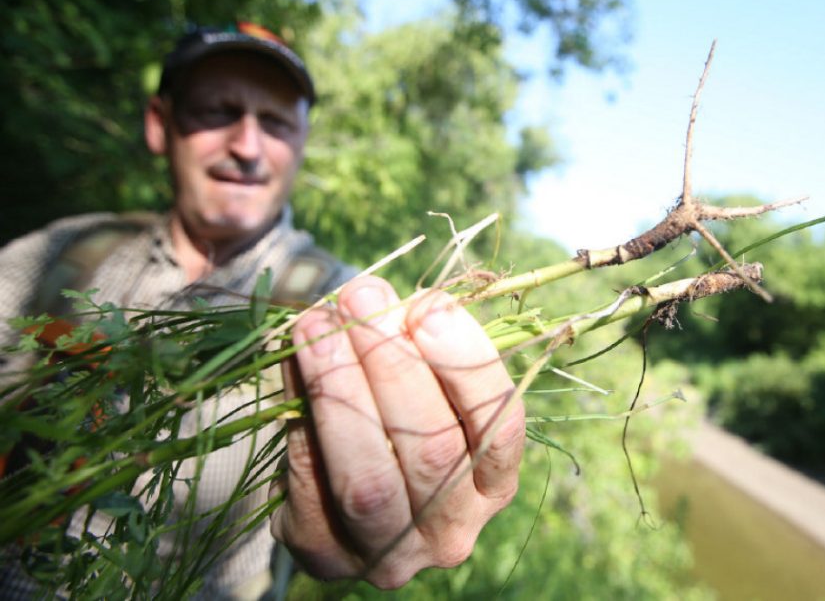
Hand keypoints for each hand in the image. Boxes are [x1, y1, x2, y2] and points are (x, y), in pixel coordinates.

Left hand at [271, 275, 524, 587]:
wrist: (333, 490)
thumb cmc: (393, 417)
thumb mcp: (420, 382)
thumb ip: (409, 343)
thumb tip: (374, 299)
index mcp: (495, 484)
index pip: (499, 424)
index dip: (465, 363)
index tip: (427, 307)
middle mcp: (454, 530)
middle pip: (433, 448)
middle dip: (392, 363)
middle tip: (358, 300)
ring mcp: (391, 553)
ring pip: (370, 477)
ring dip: (341, 388)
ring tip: (318, 326)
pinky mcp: (327, 556)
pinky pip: (311, 484)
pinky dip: (301, 416)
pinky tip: (293, 363)